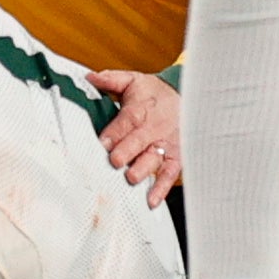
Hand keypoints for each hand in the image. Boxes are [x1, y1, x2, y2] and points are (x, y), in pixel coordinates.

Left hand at [83, 68, 182, 203]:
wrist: (189, 99)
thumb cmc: (154, 94)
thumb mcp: (134, 80)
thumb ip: (112, 80)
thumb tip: (90, 78)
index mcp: (143, 108)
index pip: (128, 120)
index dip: (115, 132)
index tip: (103, 143)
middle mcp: (156, 128)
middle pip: (141, 140)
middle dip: (128, 151)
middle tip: (116, 161)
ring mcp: (167, 144)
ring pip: (155, 158)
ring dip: (144, 169)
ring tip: (132, 178)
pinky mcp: (176, 158)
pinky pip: (170, 174)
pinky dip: (162, 188)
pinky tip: (150, 200)